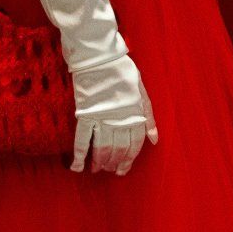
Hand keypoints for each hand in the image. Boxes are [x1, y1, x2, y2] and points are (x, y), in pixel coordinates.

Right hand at [70, 52, 157, 174]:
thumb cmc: (124, 73)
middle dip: (115, 163)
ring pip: (101, 148)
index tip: (124, 168)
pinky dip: (80, 155)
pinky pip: (82, 139)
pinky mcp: (85, 115)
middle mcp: (120, 119)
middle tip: (112, 171)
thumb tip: (154, 140)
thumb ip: (149, 117)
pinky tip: (78, 167)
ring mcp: (102, 118)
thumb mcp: (143, 93)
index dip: (130, 158)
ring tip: (98, 170)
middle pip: (118, 148)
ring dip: (100, 162)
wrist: (101, 60)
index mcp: (135, 113)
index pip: (134, 144)